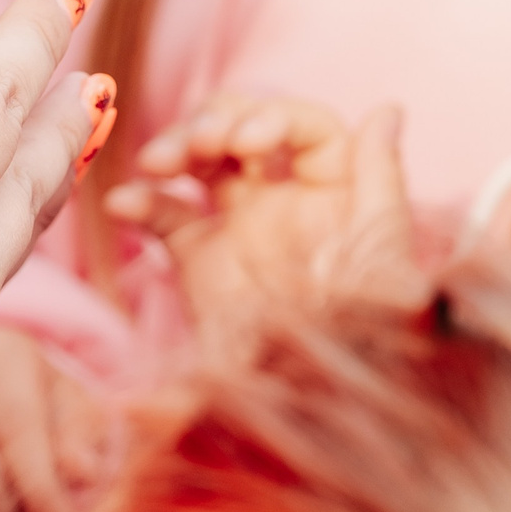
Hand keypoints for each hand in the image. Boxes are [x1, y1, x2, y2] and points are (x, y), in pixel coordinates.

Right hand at [108, 95, 412, 331]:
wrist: (311, 403)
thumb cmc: (366, 333)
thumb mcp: (384, 252)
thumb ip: (383, 177)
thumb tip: (387, 108)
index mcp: (339, 191)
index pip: (304, 126)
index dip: (272, 117)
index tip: (248, 142)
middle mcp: (289, 199)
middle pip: (244, 129)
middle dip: (214, 122)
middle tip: (198, 145)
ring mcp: (241, 226)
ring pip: (202, 161)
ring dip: (174, 146)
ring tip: (154, 163)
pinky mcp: (201, 261)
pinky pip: (166, 217)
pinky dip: (141, 203)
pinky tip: (123, 204)